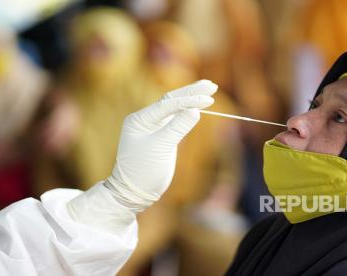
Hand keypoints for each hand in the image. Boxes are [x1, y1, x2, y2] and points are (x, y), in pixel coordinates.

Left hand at [105, 80, 216, 210]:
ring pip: (175, 108)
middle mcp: (146, 119)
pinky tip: (199, 105)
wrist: (134, 193)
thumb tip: (195, 110)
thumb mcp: (161, 148)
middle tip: (212, 85)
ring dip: (191, 98)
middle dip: (191, 92)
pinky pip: (176, 119)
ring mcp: (154, 127)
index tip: (209, 99)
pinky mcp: (162, 136)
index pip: (168, 104)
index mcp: (140, 119)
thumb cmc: (143, 171)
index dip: (189, 100)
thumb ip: (177, 127)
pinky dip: (188, 111)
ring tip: (209, 90)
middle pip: (171, 100)